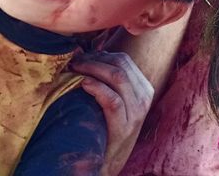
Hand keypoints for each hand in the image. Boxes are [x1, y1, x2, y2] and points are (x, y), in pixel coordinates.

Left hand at [70, 51, 153, 175]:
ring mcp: (137, 112)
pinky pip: (112, 99)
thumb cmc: (107, 131)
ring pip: (118, 77)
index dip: (100, 54)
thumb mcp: (118, 104)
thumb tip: (90, 57)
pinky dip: (97, 88)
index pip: (124, 60)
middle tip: (74, 62)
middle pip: (121, 64)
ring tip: (74, 70)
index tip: (80, 57)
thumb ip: (111, 84)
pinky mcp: (125, 126)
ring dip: (92, 69)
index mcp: (143, 88)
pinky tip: (83, 84)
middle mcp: (144, 97)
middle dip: (94, 59)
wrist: (109, 164)